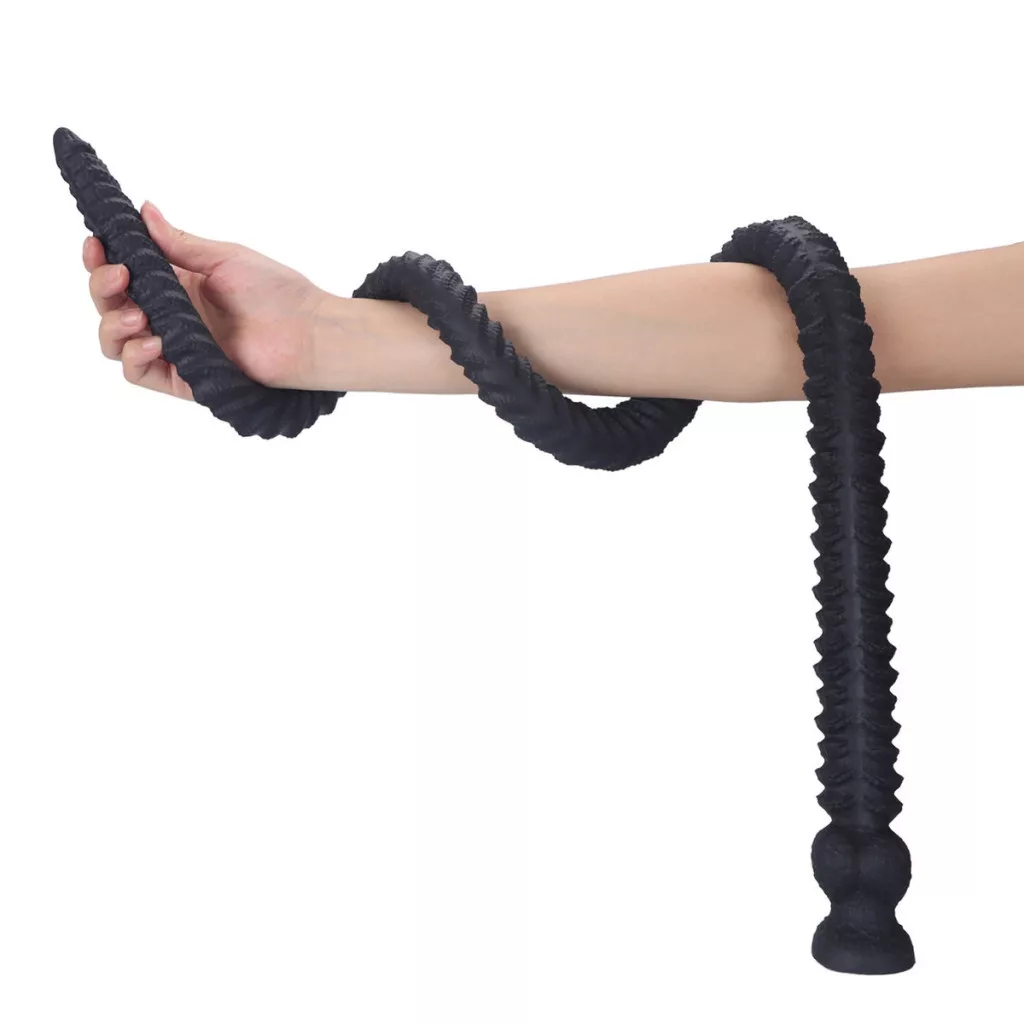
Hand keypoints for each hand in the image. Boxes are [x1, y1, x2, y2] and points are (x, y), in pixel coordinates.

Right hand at [84, 201, 327, 398]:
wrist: (308, 332)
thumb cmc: (277, 293)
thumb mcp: (223, 258)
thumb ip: (178, 242)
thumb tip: (143, 210)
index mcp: (176, 284)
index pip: (122, 274)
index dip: (101, 260)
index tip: (96, 243)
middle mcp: (170, 317)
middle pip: (111, 307)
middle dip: (103, 288)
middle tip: (120, 276)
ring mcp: (175, 348)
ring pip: (116, 343)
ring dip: (113, 325)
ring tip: (138, 316)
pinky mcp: (185, 379)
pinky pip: (140, 373)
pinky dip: (135, 357)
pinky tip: (153, 342)